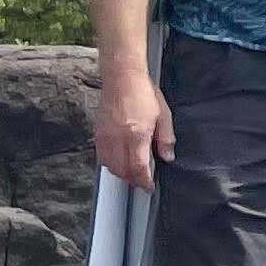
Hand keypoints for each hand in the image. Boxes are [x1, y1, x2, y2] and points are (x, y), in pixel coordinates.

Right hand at [96, 64, 172, 192]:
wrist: (122, 77)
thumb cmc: (143, 92)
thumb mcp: (163, 115)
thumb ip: (166, 138)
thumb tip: (168, 156)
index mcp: (136, 134)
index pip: (138, 168)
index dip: (144, 182)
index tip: (149, 187)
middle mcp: (118, 138)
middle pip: (122, 171)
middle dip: (133, 181)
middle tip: (142, 182)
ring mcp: (105, 136)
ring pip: (109, 166)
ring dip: (121, 174)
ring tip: (132, 173)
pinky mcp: (98, 133)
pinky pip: (101, 156)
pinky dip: (110, 163)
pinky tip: (119, 160)